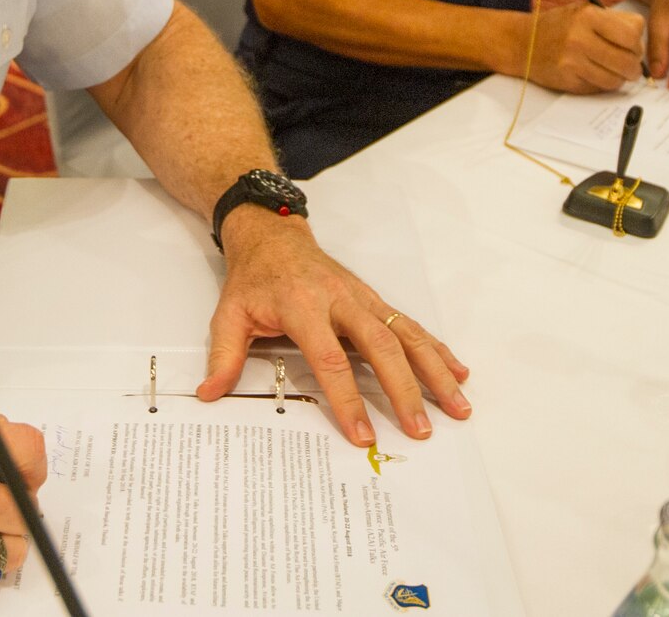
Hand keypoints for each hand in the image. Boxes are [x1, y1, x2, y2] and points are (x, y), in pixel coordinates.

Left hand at [199, 213, 470, 447]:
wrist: (273, 234)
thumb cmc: (253, 279)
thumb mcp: (229, 314)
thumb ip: (224, 356)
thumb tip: (210, 395)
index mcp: (304, 306)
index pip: (330, 358)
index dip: (347, 398)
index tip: (362, 434)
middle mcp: (341, 300)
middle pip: (381, 347)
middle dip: (404, 391)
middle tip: (419, 430)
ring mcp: (364, 298)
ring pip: (407, 335)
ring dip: (435, 371)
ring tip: (458, 407)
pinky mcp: (376, 300)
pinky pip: (411, 326)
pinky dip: (437, 349)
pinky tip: (459, 371)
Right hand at [510, 2, 644, 92]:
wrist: (522, 43)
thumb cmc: (558, 26)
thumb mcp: (584, 11)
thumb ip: (613, 22)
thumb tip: (641, 41)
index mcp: (588, 16)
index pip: (632, 34)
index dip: (637, 44)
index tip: (632, 47)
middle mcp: (579, 38)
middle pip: (627, 60)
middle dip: (634, 67)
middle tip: (630, 66)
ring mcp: (572, 61)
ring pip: (615, 79)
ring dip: (620, 79)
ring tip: (614, 72)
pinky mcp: (568, 80)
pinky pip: (598, 88)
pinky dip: (603, 84)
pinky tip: (596, 75)